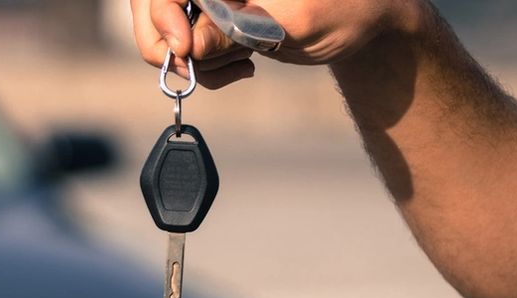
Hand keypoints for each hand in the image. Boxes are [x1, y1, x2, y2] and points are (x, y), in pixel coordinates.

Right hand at [130, 0, 426, 88]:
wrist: (366, 19)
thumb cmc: (345, 7)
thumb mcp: (292, 22)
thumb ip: (234, 30)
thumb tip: (184, 48)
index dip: (162, 14)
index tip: (184, 50)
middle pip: (150, 2)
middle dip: (164, 42)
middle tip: (192, 71)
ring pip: (163, 26)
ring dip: (191, 60)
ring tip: (238, 67)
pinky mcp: (212, 13)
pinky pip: (185, 43)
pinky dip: (203, 66)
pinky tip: (240, 66)